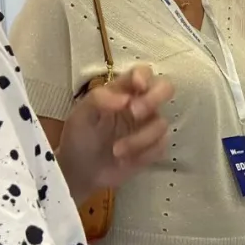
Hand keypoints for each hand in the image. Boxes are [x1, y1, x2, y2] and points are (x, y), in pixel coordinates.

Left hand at [57, 65, 174, 201]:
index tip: (137, 86)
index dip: (144, 76)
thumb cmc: (79, 136)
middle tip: (134, 113)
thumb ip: (100, 99)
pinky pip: (161, 146)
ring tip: (116, 151)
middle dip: (154, 99)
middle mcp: (140, 104)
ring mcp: (148, 126)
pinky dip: (143, 154)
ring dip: (140, 138)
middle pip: (165, 88)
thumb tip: (126, 98)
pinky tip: (125, 161)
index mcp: (123, 91)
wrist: (79, 172)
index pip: (143, 73)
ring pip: (162, 123)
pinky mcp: (153, 149)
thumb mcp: (81, 114)